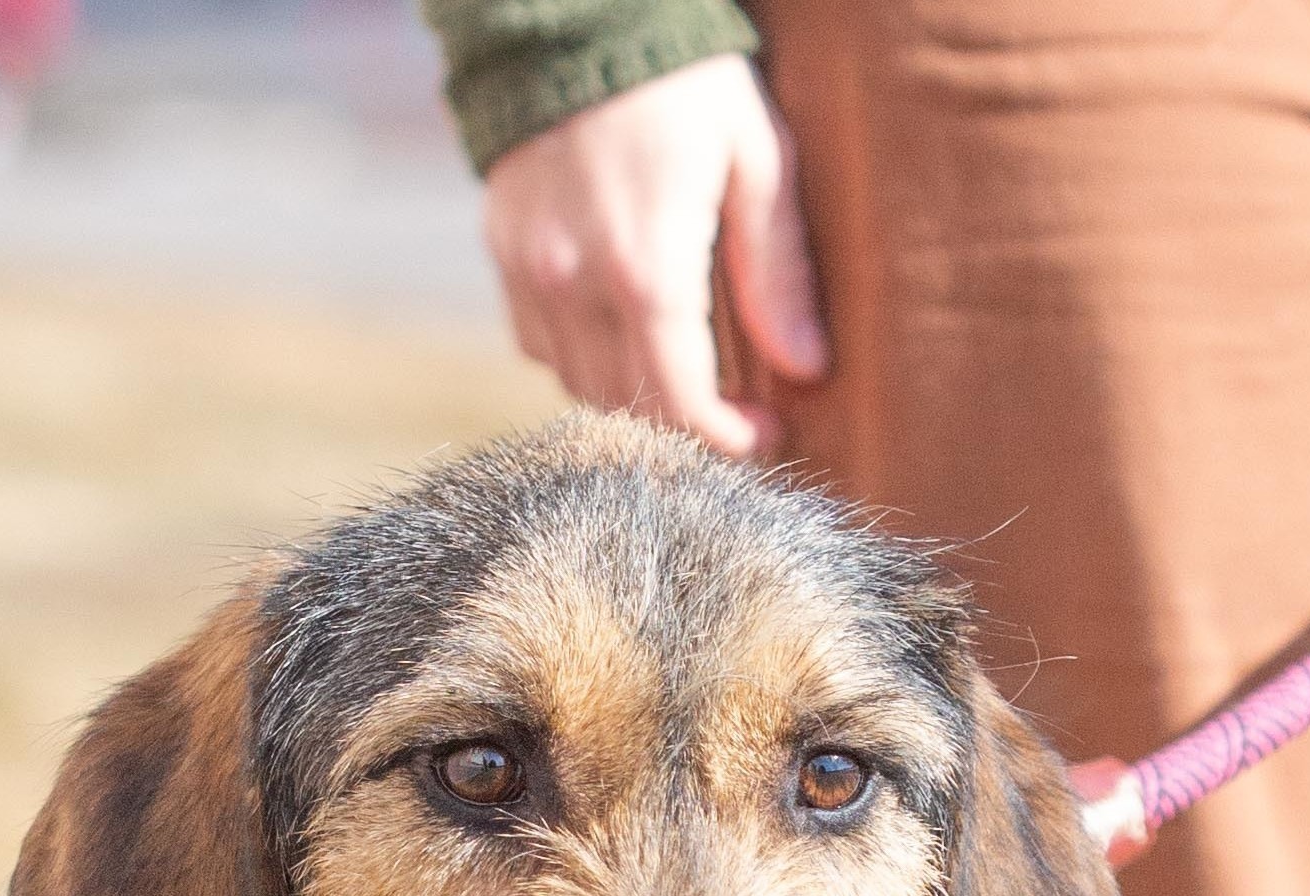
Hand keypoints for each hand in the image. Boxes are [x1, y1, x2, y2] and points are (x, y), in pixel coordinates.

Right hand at [478, 54, 829, 462]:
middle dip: (685, 422)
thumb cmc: (686, 81)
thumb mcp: (755, 159)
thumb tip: (806, 369)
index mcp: (649, 270)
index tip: (764, 435)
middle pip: (631, 406)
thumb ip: (776, 271)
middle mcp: (579, 286)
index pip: (682, 404)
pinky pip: (539, 345)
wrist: (578, 13)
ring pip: (581, 385)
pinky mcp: (503, 256)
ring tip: (676, 365)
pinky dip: (581, 355)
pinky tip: (619, 326)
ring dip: (632, 392)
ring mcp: (532, 275)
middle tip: (730, 405)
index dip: (727, 439)